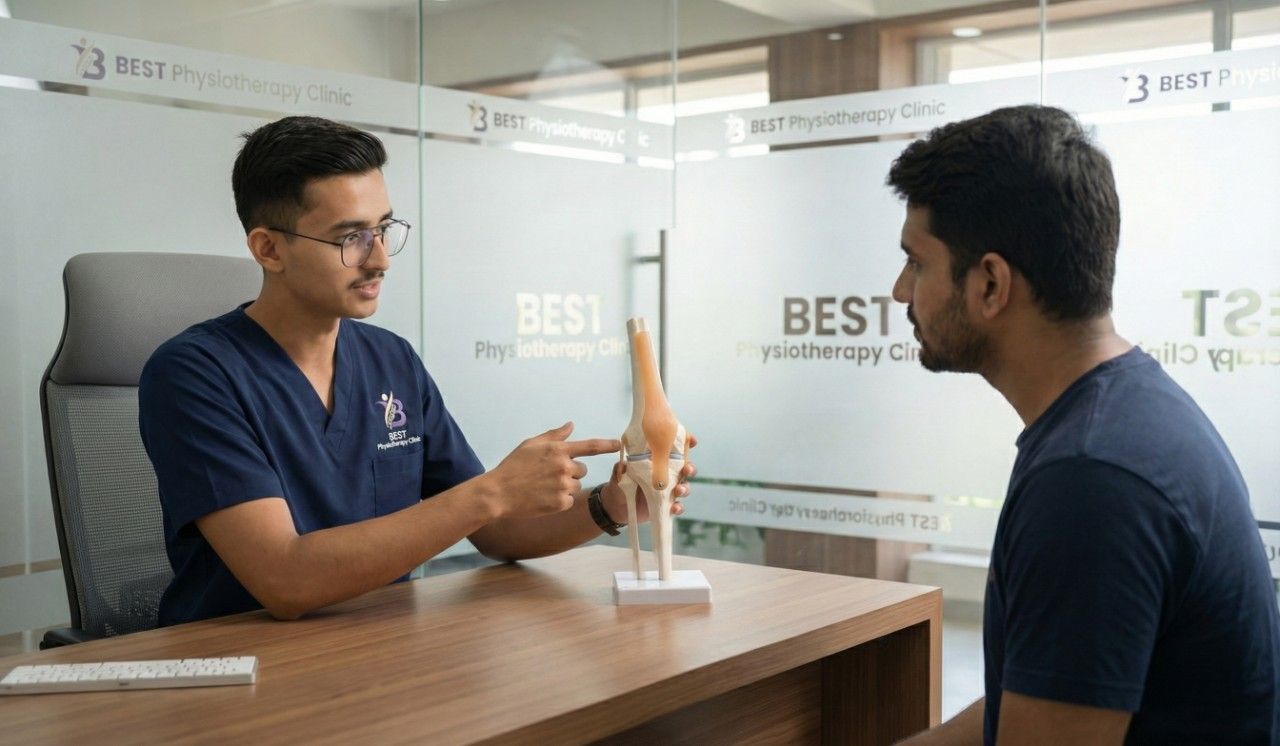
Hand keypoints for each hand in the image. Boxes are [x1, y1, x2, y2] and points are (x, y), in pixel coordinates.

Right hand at [485, 422, 619, 519]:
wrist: (499, 492)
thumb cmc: (513, 466)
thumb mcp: (531, 444)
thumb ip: (554, 435)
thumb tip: (571, 425)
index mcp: (558, 450)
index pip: (590, 446)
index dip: (607, 445)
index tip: (620, 445)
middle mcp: (564, 467)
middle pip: (582, 469)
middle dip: (571, 472)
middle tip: (549, 475)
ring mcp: (563, 486)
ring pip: (576, 485)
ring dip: (565, 486)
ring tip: (543, 487)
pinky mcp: (560, 503)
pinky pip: (569, 500)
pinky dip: (560, 500)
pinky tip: (543, 498)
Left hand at [604, 433, 697, 522]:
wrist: (616, 505)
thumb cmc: (620, 483)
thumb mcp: (619, 473)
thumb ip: (622, 468)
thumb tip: (623, 464)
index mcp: (658, 462)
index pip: (675, 451)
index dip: (687, 445)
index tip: (693, 442)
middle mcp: (667, 475)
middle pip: (686, 469)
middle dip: (690, 469)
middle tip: (687, 470)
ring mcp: (668, 491)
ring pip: (684, 487)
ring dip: (685, 488)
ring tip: (678, 490)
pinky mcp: (666, 506)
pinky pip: (677, 506)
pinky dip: (678, 507)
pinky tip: (674, 508)